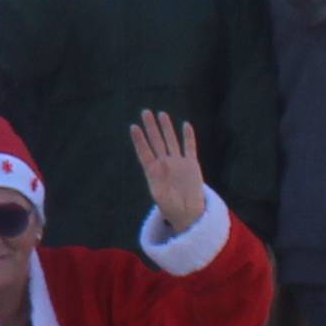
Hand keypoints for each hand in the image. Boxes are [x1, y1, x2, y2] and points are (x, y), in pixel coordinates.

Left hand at [128, 109, 208, 237]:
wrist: (188, 213)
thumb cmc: (171, 208)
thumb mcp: (161, 198)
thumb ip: (157, 185)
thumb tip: (156, 171)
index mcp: (153, 171)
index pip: (144, 152)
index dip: (139, 140)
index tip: (133, 127)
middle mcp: (164, 163)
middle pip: (156, 142)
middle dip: (151, 127)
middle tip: (145, 112)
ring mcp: (178, 162)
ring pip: (171, 141)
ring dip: (166, 128)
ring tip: (161, 114)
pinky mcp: (191, 164)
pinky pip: (189, 147)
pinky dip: (188, 137)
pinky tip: (185, 125)